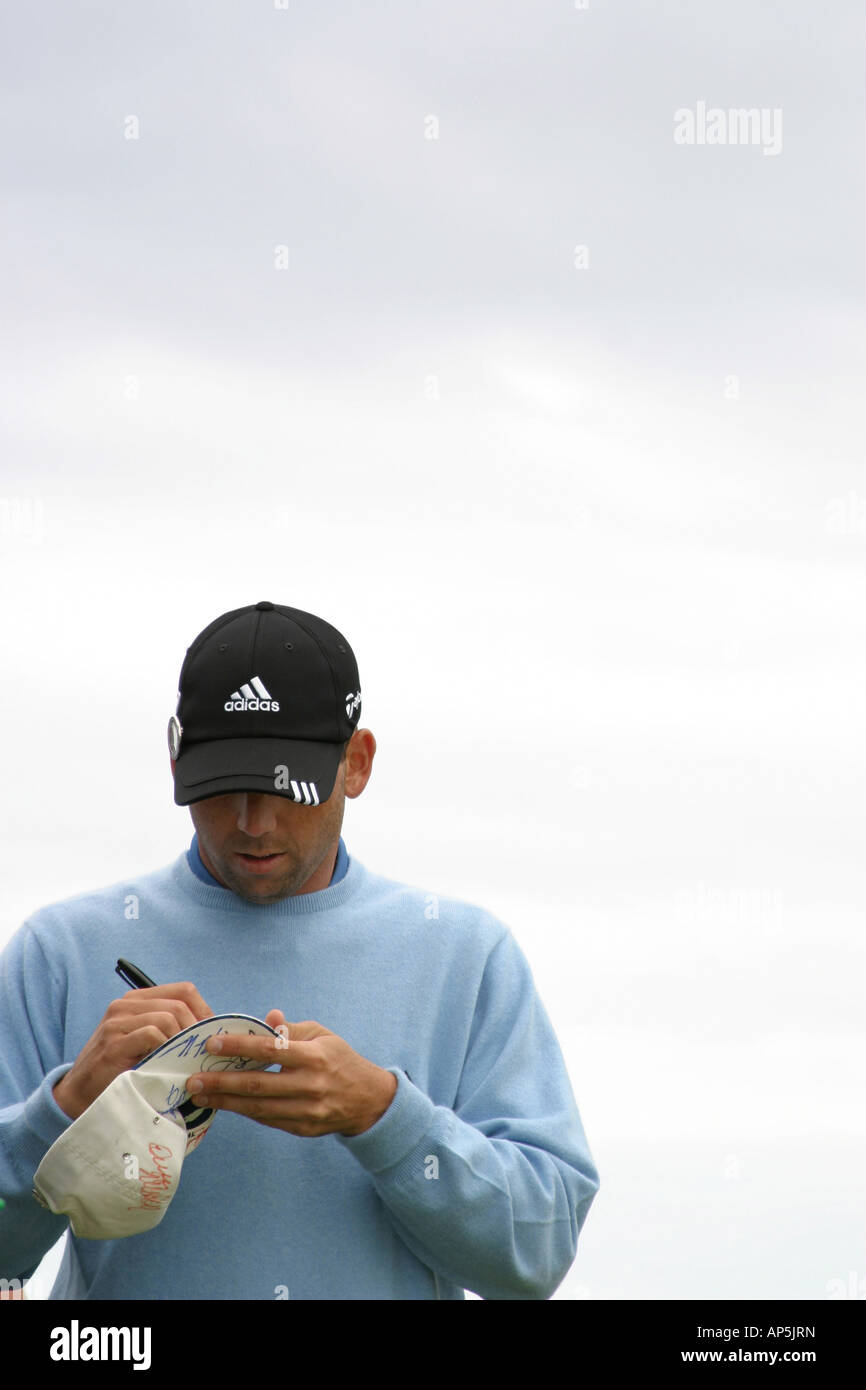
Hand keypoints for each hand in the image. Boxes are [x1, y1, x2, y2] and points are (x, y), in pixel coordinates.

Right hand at [53, 982, 213, 1119]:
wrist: (80, 1093)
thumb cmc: (120, 1068)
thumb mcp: (147, 1042)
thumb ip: (169, 1028)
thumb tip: (211, 1029)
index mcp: (137, 1000)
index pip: (183, 990)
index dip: (204, 1010)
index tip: (211, 1034)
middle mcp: (125, 1004)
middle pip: (179, 1003)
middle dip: (196, 1028)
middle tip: (202, 1051)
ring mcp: (116, 1021)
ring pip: (167, 1017)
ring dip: (181, 1041)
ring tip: (185, 1060)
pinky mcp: (113, 1042)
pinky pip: (152, 1034)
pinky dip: (165, 1049)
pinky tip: (166, 1064)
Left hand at [183, 1010, 397, 1136]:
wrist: (368, 1100)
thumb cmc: (340, 1060)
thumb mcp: (322, 1035)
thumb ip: (292, 1029)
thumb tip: (267, 1018)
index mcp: (315, 1057)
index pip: (271, 1050)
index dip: (240, 1046)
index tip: (213, 1043)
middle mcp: (310, 1085)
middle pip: (258, 1085)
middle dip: (222, 1082)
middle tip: (193, 1080)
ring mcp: (306, 1111)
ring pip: (259, 1108)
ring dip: (226, 1102)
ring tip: (201, 1095)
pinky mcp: (302, 1129)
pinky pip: (268, 1120)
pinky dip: (245, 1111)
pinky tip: (226, 1104)